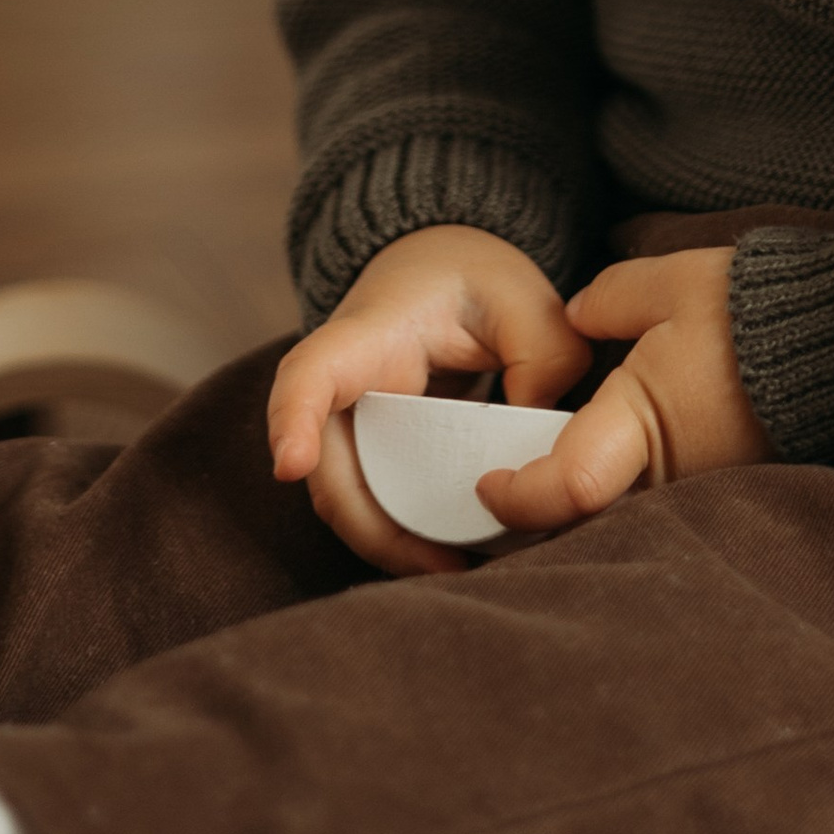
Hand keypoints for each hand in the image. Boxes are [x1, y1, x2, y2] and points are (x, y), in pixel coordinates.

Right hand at [268, 224, 588, 577]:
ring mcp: (348, 417)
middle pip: (326, 466)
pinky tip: (450, 551)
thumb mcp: (526, 301)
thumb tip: (537, 446)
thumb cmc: (475, 279)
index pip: (311, 370)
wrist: (439, 265)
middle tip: (446, 566)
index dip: (290, 418)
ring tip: (456, 568)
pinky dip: (400, 532)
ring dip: (390, 541)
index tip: (290, 468)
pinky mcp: (366, 445)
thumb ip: (544, 363)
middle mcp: (343, 380)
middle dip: (373, 528)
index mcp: (373, 330)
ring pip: (344, 496)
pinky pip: (368, 499)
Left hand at [474, 247, 767, 537]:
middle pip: (586, 513)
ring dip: (586, 500)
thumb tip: (576, 320)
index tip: (485, 483)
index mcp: (643, 423)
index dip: (515, 495)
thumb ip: (607, 301)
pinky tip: (616, 462)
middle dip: (541, 506)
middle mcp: (670, 472)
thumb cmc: (754, 311)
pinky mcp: (728, 483)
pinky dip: (630, 487)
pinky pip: (662, 498)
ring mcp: (702, 484)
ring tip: (548, 474)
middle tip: (500, 484)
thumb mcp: (667, 285)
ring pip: (624, 510)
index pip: (563, 488)